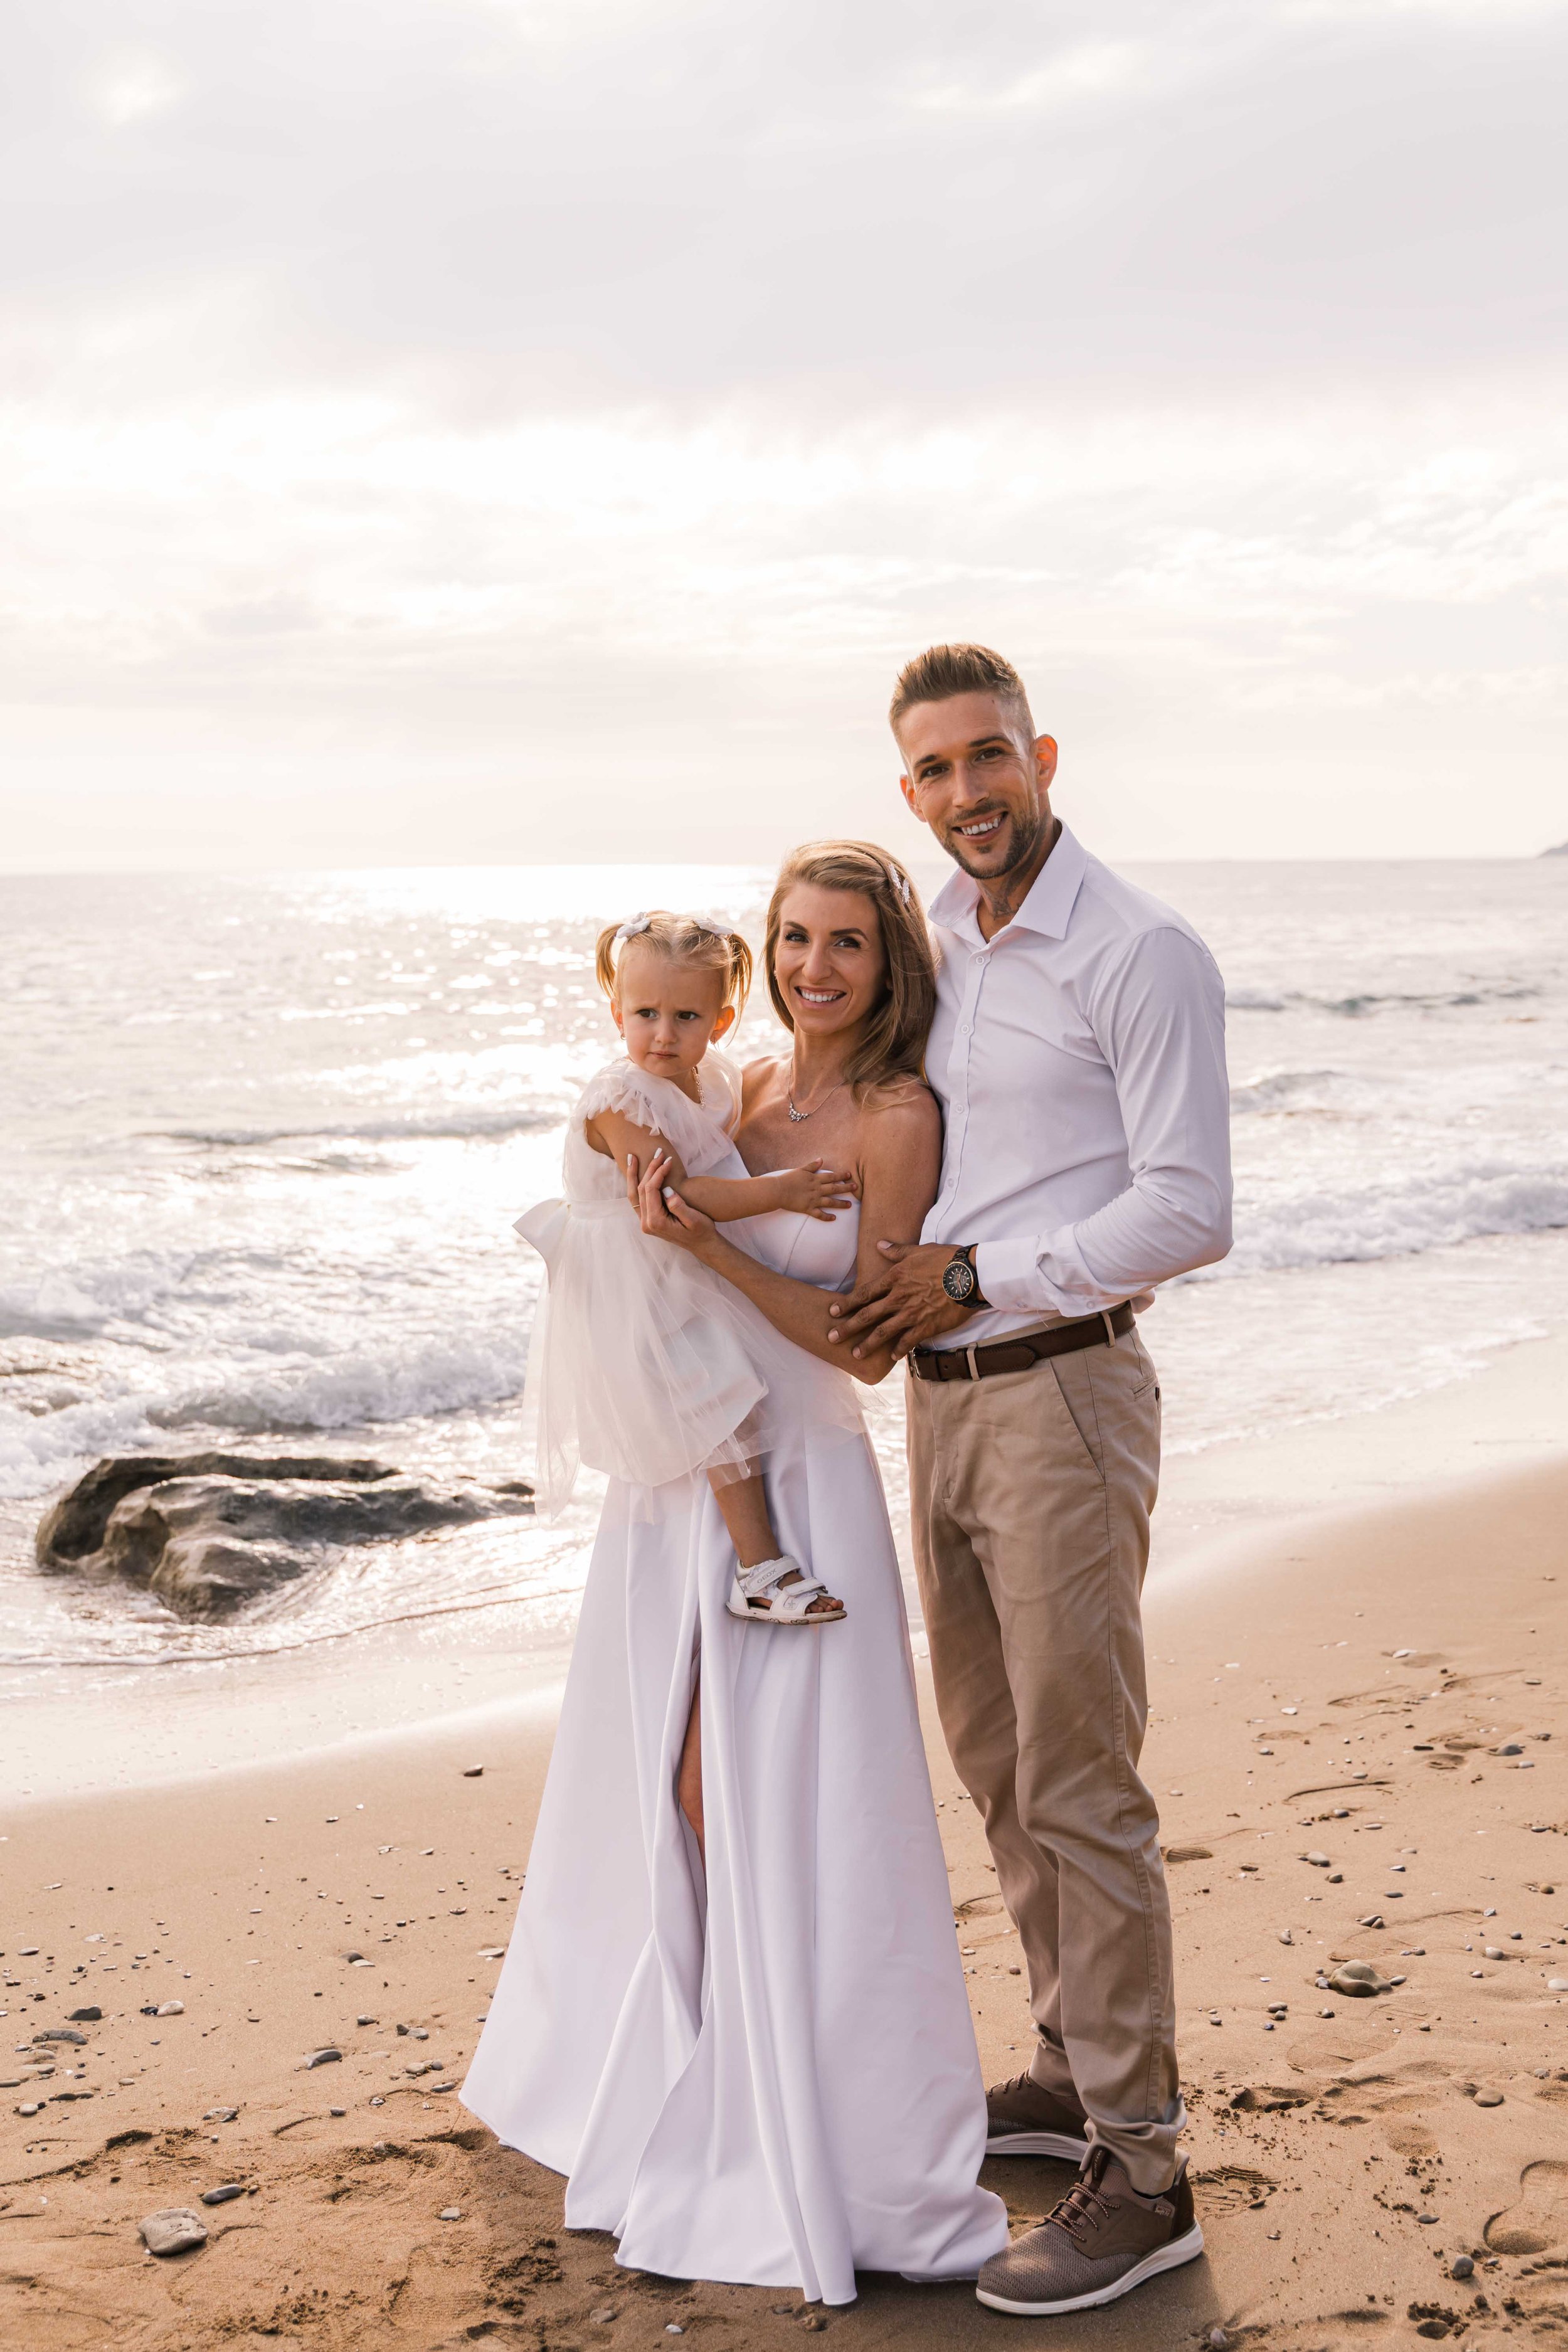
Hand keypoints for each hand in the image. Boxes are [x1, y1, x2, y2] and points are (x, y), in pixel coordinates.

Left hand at [626, 1148, 716, 1256]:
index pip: (651, 1190)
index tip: (669, 1160)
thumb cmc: (702, 1231)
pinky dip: (635, 1184)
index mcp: (656, 1222)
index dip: (659, 1172)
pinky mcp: (648, 1220)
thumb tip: (666, 1190)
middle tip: (658, 1152)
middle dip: (649, 1169)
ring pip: (634, 1194)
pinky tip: (635, 1173)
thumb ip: (678, 1206)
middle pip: (641, 1190)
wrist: (702, 1244)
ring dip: (634, 1175)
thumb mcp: (694, 1219)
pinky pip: (637, 1199)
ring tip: (632, 1157)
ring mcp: (645, 1223)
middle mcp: (646, 1223)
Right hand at [772, 1159, 859, 1221]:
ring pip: (830, 1202)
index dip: (841, 1176)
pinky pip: (820, 1214)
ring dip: (841, 1203)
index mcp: (815, 1179)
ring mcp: (813, 1200)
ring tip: (850, 1205)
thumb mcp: (800, 1170)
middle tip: (856, 1187)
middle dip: (846, 1188)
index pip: (831, 1176)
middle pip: (834, 1188)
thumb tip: (821, 1159)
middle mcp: (817, 1189)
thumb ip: (812, 1165)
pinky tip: (834, 1218)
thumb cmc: (788, 1179)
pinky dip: (827, 1217)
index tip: (850, 1175)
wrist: (778, 1191)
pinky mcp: (808, 1209)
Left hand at [827, 1241, 975, 1359]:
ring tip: (855, 1354)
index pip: (864, 1293)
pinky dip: (898, 1350)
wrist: (969, 1274)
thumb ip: (896, 1250)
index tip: (832, 1311)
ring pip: (883, 1331)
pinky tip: (890, 1357)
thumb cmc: (945, 1259)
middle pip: (867, 1315)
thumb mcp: (918, 1250)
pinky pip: (908, 1341)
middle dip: (847, 1327)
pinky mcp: (926, 1326)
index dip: (847, 1303)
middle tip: (831, 1337)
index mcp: (894, 1278)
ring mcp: (911, 1313)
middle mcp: (899, 1297)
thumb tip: (879, 1244)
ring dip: (867, 1344)